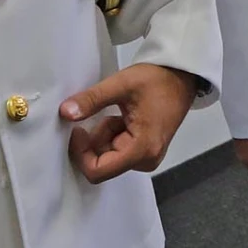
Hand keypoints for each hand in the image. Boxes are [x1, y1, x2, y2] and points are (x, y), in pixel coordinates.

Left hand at [59, 62, 199, 184]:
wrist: (181, 77)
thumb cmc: (158, 80)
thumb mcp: (121, 85)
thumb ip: (91, 100)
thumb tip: (65, 112)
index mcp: (142, 149)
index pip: (98, 171)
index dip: (80, 153)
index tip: (77, 129)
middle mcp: (146, 159)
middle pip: (102, 164)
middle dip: (94, 141)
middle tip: (101, 114)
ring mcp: (147, 157)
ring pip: (108, 157)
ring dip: (103, 136)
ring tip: (117, 113)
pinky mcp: (145, 152)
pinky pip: (117, 152)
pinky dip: (111, 135)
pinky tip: (122, 117)